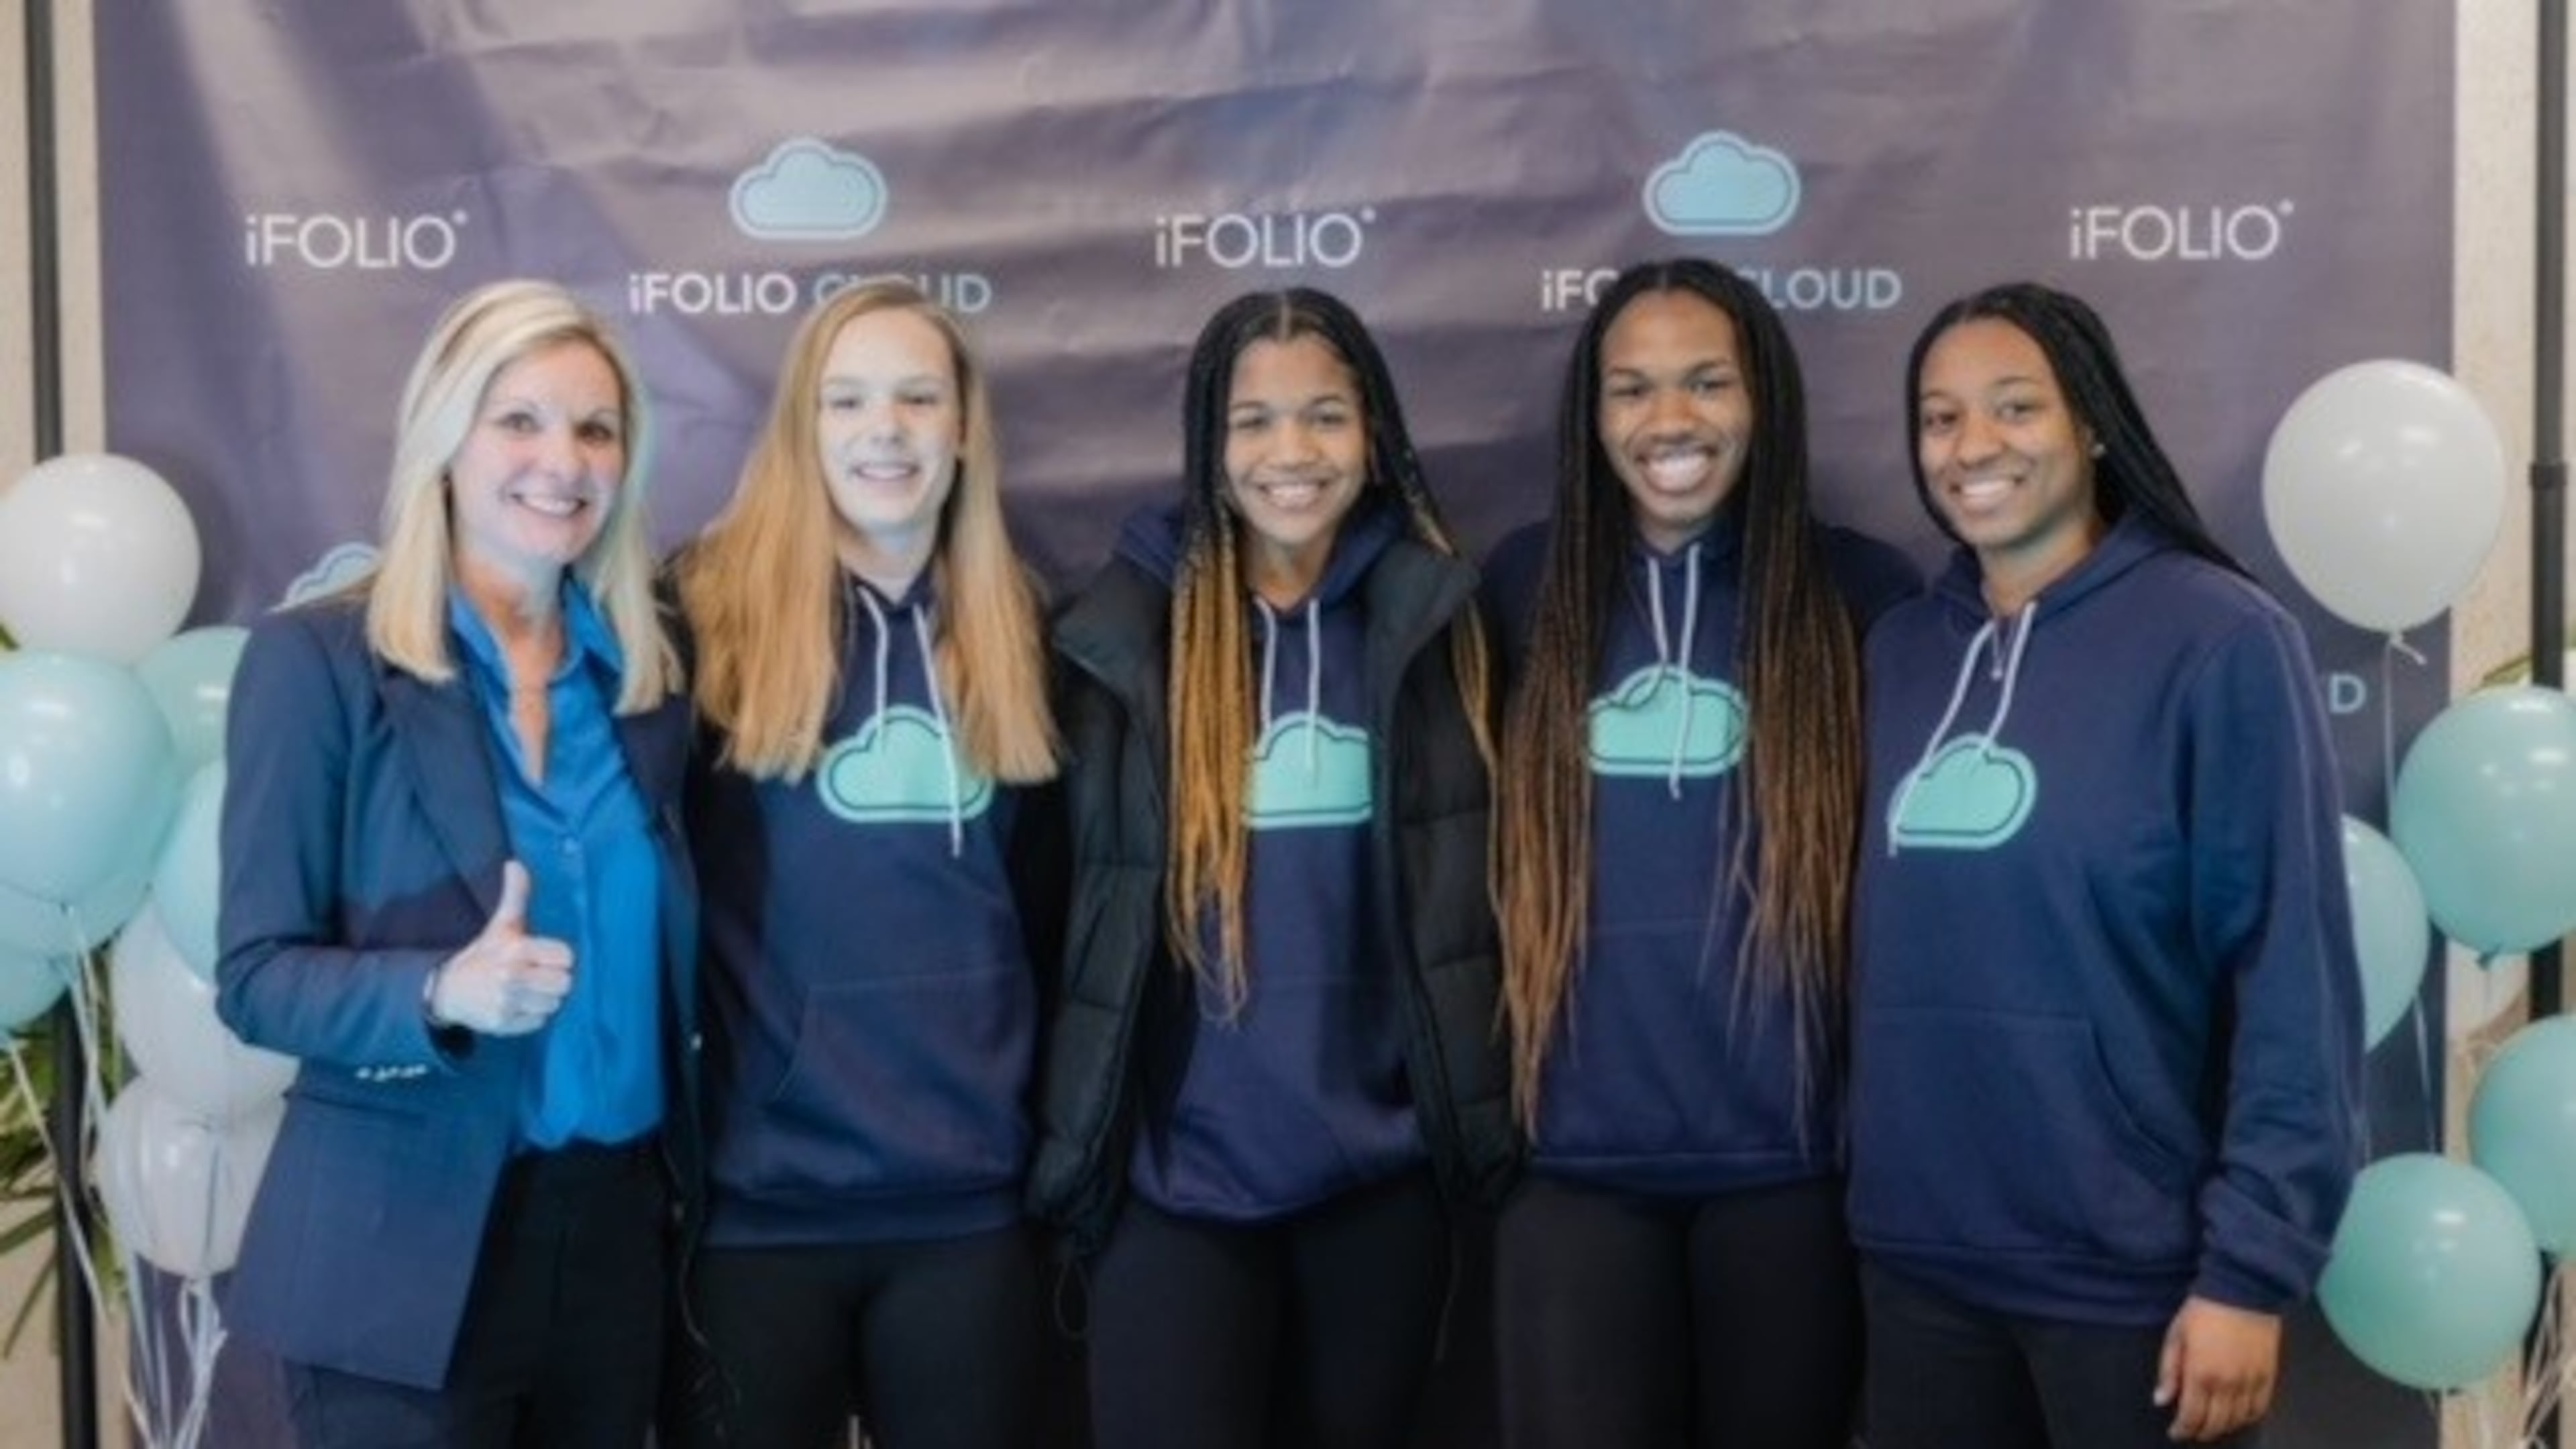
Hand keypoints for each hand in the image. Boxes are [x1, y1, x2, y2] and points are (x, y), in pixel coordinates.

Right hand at [426, 861, 573, 1036]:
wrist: (449, 989)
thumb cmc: (484, 954)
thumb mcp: (501, 924)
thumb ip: (516, 895)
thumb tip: (515, 863)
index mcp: (516, 949)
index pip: (566, 956)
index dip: (560, 957)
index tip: (547, 957)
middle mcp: (511, 976)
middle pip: (564, 983)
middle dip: (555, 979)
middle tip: (540, 975)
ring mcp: (506, 1002)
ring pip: (554, 1004)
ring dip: (545, 999)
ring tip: (528, 990)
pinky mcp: (503, 1024)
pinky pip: (539, 1022)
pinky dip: (532, 1016)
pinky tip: (518, 1005)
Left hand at [2155, 1296, 2280, 1440]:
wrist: (2242, 1290)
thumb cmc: (2203, 1310)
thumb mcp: (2176, 1335)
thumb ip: (2169, 1371)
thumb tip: (2161, 1401)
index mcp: (2200, 1374)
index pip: (2191, 1416)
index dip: (2183, 1429)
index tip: (2176, 1432)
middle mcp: (2227, 1384)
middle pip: (2215, 1423)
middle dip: (2201, 1432)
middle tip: (2192, 1431)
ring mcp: (2251, 1382)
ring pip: (2238, 1420)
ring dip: (2224, 1427)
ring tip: (2212, 1425)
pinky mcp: (2269, 1375)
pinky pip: (2260, 1408)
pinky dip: (2248, 1418)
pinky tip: (2238, 1416)